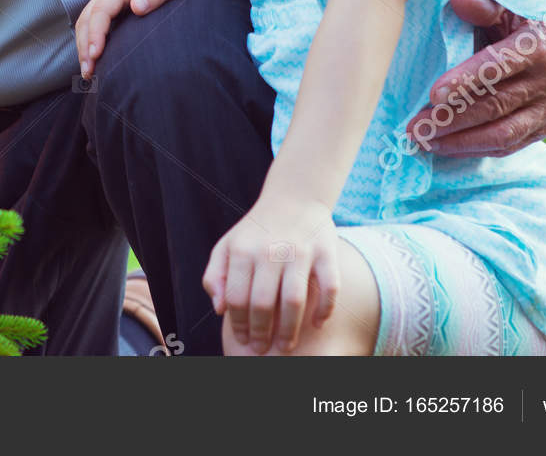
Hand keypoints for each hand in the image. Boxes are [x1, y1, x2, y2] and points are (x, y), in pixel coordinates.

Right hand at [74, 0, 199, 80]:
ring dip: (83, 45)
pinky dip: (88, 39)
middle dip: (84, 46)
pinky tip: (93, 57)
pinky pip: (91, 20)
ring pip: (85, 20)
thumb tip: (137, 6)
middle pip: (87, 18)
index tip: (96, 55)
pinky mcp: (109, 0)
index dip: (96, 33)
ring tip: (88, 72)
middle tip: (88, 73)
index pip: (101, 10)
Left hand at [203, 190, 338, 354]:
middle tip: (263, 350)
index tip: (244, 340)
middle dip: (262, 333)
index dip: (239, 324)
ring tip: (285, 347)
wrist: (294, 196)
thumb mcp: (228, 245)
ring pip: (294, 300)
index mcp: (242, 250)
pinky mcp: (326, 251)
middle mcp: (270, 250)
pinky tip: (317, 324)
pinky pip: (329, 287)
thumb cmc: (256, 230)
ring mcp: (300, 250)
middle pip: (264, 303)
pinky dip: (325, 309)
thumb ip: (216, 275)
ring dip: (290, 330)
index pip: (237, 298)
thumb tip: (219, 309)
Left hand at [407, 0, 545, 155]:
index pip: (499, 66)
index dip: (466, 80)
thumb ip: (485, 4)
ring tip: (424, 141)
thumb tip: (458, 0)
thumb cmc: (520, 17)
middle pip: (495, 105)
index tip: (433, 94)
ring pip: (502, 133)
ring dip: (460, 141)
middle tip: (415, 127)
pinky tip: (446, 148)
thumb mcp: (507, 3)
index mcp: (540, 44)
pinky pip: (509, 145)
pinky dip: (476, 149)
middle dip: (451, 119)